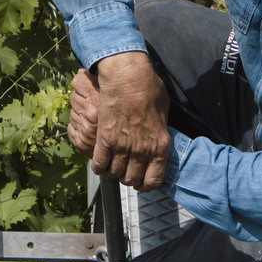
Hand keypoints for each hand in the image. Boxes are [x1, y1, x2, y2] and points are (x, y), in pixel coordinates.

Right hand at [68, 53, 169, 189]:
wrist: (127, 76)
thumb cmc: (147, 87)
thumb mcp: (163, 109)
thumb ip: (160, 127)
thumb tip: (157, 132)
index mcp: (159, 145)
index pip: (153, 180)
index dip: (145, 185)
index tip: (140, 182)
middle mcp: (142, 150)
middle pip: (131, 179)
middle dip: (127, 178)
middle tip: (123, 170)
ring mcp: (122, 146)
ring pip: (115, 173)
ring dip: (112, 171)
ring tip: (111, 165)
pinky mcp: (105, 139)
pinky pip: (99, 163)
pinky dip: (98, 166)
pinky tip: (98, 161)